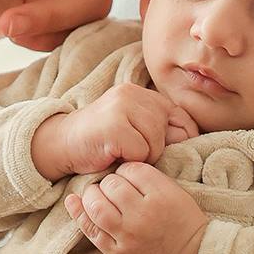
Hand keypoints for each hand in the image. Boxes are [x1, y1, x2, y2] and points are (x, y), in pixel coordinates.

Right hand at [41, 84, 198, 177]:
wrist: (60, 145)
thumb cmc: (100, 142)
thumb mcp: (132, 128)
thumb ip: (158, 127)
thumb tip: (192, 136)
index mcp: (139, 92)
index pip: (180, 114)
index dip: (180, 137)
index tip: (164, 150)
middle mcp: (131, 93)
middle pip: (169, 128)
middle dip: (157, 148)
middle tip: (133, 152)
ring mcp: (121, 107)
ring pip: (157, 140)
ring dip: (144, 156)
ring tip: (123, 154)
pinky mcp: (114, 125)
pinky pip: (141, 151)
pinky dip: (130, 161)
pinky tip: (113, 156)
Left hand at [64, 161, 208, 253]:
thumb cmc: (186, 224)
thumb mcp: (177, 194)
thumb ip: (151, 179)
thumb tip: (121, 168)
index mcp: (161, 195)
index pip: (131, 169)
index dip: (126, 170)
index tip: (128, 176)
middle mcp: (142, 214)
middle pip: (111, 185)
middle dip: (109, 181)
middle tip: (114, 187)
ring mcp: (127, 235)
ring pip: (96, 205)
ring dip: (93, 195)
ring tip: (97, 195)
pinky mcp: (117, 253)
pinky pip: (91, 230)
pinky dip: (79, 213)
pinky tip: (73, 201)